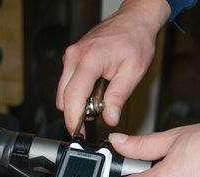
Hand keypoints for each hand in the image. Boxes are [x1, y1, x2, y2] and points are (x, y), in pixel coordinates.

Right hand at [56, 0, 170, 134]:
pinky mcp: (73, 58)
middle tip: (97, 115)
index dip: (73, 119)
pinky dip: (79, 92)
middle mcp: (75, 57)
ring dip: (77, 102)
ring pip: (63, 91)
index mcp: (90, 60)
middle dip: (76, 112)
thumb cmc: (135, 40)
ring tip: (100, 99)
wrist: (134, 20)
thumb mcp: (133, 72)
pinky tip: (96, 89)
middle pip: (63, 97)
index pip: (73, 97)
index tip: (78, 133)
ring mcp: (72, 56)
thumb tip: (110, 118)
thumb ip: (118, 97)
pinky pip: (68, 82)